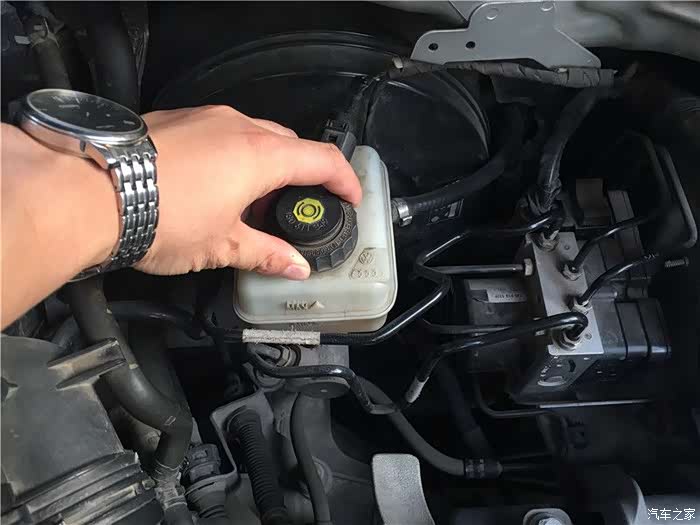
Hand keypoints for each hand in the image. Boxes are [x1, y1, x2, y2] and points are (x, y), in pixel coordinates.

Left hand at [135, 106, 361, 278]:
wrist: (88, 192)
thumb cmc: (159, 216)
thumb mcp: (221, 245)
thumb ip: (266, 253)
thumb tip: (294, 267)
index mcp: (260, 156)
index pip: (322, 159)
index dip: (344, 179)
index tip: (351, 197)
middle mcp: (236, 127)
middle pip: (289, 144)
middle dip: (301, 174)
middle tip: (297, 208)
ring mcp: (203, 119)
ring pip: (252, 135)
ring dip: (263, 164)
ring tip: (249, 203)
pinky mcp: (174, 121)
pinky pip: (218, 132)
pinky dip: (230, 155)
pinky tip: (213, 186)